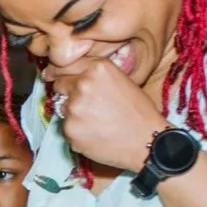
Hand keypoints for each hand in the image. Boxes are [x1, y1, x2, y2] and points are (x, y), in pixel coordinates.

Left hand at [46, 55, 169, 173]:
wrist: (146, 141)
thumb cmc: (139, 112)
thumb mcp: (121, 80)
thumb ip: (95, 75)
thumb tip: (73, 75)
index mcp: (96, 68)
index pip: (65, 66)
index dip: (65, 75)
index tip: (63, 80)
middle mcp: (82, 84)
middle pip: (60, 85)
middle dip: (68, 94)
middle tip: (87, 106)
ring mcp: (74, 108)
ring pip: (62, 108)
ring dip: (73, 114)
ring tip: (96, 122)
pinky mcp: (70, 130)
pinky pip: (66, 128)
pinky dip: (76, 132)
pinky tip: (95, 134)